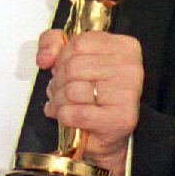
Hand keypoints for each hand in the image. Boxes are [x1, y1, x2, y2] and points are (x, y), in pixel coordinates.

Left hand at [37, 29, 142, 175]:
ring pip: (72, 91)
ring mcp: (128, 94)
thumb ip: (52, 43)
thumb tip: (44, 58)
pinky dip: (63, 116)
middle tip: (56, 90)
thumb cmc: (94, 91)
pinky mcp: (120, 119)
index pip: (79, 43)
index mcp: (124, 47)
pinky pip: (76, 114)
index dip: (61, 58)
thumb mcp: (71, 56)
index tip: (60, 69)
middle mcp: (130, 68)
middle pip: (73, 68)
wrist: (109, 133)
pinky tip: (65, 116)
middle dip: (57, 81)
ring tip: (59, 104)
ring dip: (58, 100)